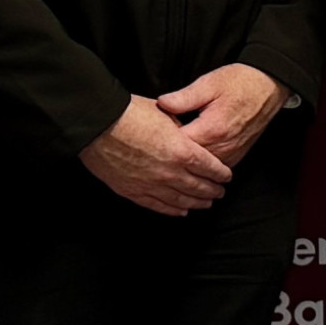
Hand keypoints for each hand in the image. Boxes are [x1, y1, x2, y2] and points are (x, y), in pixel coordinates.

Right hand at [79, 96, 232, 216]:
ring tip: (206, 204)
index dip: (221, 173)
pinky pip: (157, 205)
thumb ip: (181, 130)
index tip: (226, 176)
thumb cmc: (131, 113)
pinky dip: (172, 210)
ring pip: (180, 200)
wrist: (98, 124)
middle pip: (198, 186)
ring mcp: (151, 184)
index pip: (210, 167)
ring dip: (196, 203)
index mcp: (182, 150)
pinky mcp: (132, 191)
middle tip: (220, 192)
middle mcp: (170, 172)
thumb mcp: (166, 114)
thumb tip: (187, 137)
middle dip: (212, 190)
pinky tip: (180, 212)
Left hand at [157, 63, 290, 167]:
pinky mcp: (237, 156)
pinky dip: (202, 165)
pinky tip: (192, 156)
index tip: (151, 136)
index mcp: (211, 129)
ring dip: (187, 163)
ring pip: (200, 169)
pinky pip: (214, 167)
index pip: (178, 146)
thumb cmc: (240, 82)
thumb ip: (184, 97)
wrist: (269, 86)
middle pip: (187, 162)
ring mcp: (231, 154)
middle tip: (155, 148)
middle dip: (171, 155)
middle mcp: (222, 147)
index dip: (161, 142)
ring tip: (171, 154)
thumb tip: (162, 104)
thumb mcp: (209, 83)